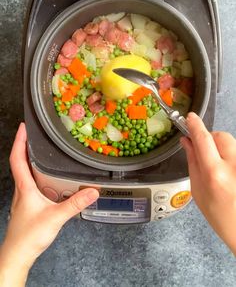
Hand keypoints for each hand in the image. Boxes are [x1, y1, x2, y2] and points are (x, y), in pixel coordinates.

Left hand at [0, 123, 98, 285]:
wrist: (18, 254)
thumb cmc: (28, 236)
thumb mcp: (55, 217)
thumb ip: (74, 204)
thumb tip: (92, 191)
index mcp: (25, 187)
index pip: (17, 159)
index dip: (19, 141)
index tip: (23, 127)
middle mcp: (22, 190)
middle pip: (20, 163)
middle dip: (25, 146)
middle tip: (34, 134)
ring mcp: (23, 198)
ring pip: (25, 174)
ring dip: (31, 160)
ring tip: (42, 151)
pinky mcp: (28, 205)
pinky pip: (31, 184)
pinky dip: (36, 174)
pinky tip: (48, 179)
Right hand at [181, 112, 235, 254]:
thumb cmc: (219, 216)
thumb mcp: (197, 190)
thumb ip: (192, 161)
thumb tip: (187, 141)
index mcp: (215, 174)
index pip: (203, 139)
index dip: (195, 125)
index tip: (190, 117)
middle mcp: (233, 167)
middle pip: (221, 136)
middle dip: (210, 138)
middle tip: (204, 150)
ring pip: (231, 143)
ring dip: (221, 147)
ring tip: (219, 166)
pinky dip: (229, 156)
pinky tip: (228, 171)